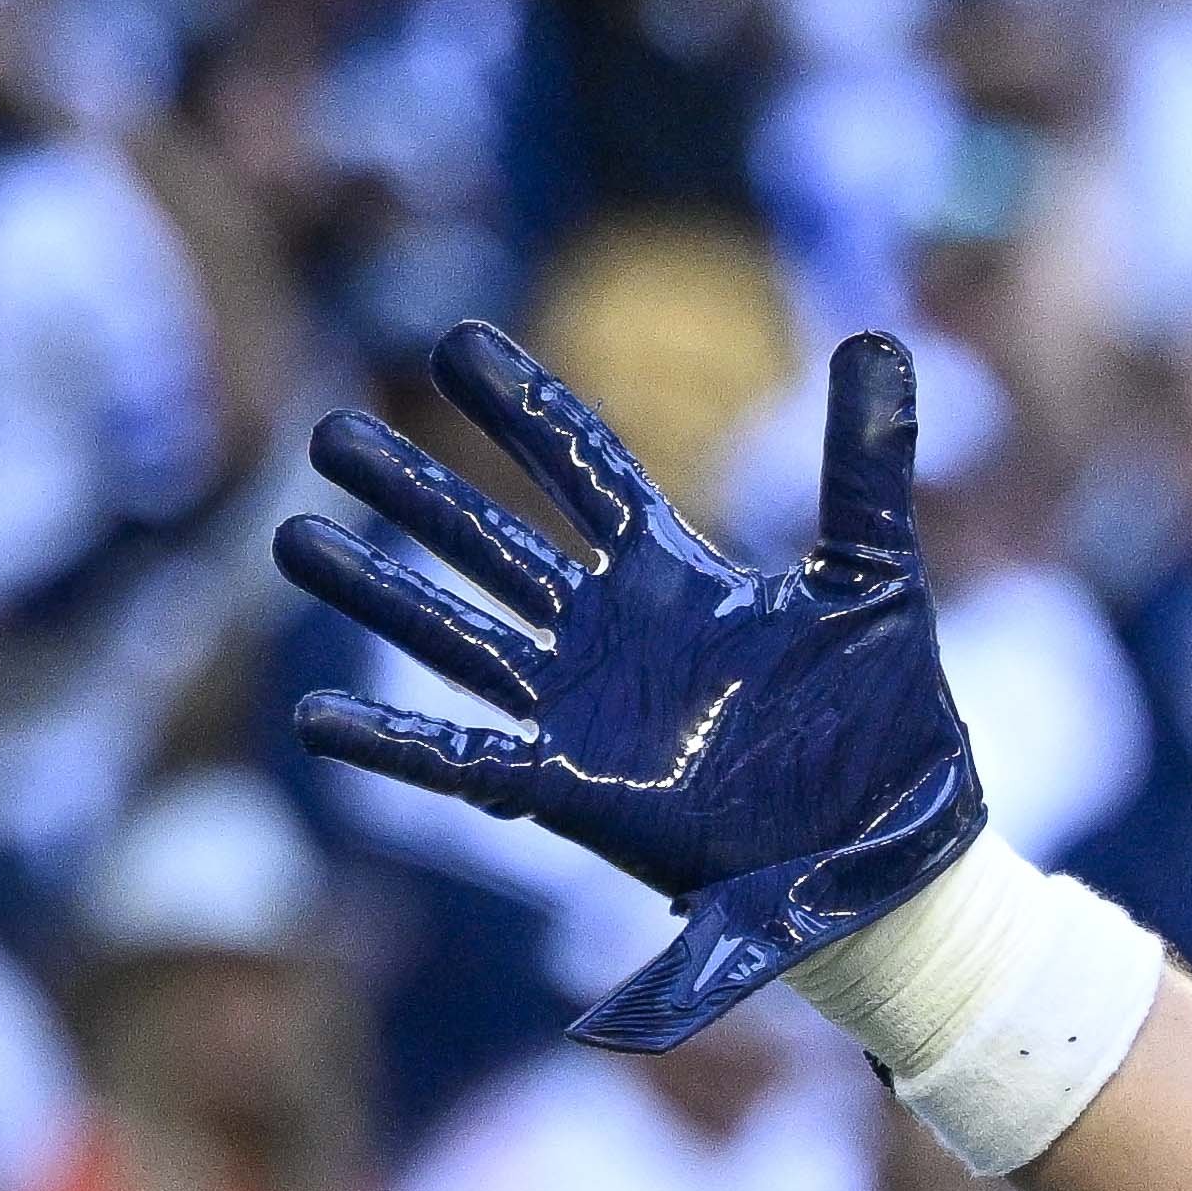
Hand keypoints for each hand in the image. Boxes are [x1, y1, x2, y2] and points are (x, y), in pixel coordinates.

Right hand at [280, 323, 987, 1051]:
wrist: (901, 852)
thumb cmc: (892, 724)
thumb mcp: (879, 580)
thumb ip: (864, 467)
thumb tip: (880, 339)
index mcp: (674, 582)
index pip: (582, 471)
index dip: (524, 410)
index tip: (457, 341)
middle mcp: (612, 638)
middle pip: (490, 545)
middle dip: (413, 492)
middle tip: (327, 433)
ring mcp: (584, 716)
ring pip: (456, 637)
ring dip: (377, 593)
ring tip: (291, 538)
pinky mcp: (575, 798)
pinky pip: (462, 764)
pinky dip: (392, 744)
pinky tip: (315, 718)